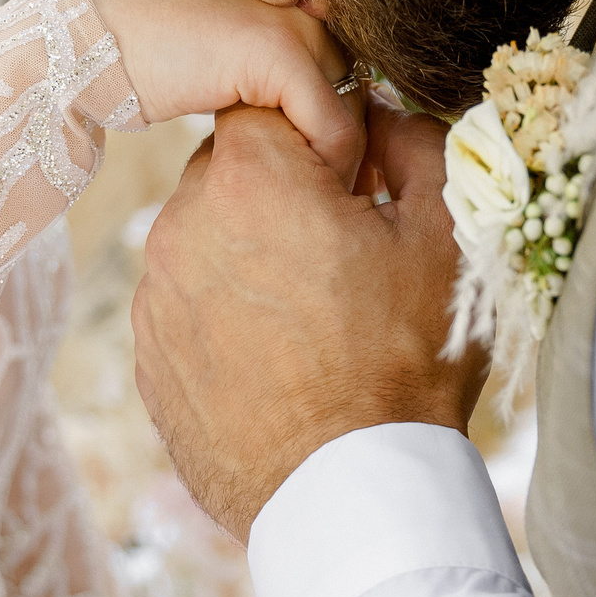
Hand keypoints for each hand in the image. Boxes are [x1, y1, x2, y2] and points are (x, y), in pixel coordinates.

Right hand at [82, 0, 360, 181]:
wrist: (87, 40)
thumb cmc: (148, 59)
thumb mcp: (228, 67)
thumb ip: (274, 86)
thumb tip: (323, 142)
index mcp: (299, 4)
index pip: (352, 82)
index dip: (342, 139)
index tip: (327, 190)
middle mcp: (309, 7)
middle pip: (361, 101)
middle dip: (345, 158)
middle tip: (323, 208)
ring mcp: (299, 26)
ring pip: (356, 118)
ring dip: (335, 170)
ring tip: (304, 207)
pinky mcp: (280, 53)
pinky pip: (333, 130)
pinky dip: (322, 171)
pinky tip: (287, 194)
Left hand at [134, 105, 484, 539]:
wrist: (350, 496)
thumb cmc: (405, 362)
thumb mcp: (445, 235)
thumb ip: (416, 143)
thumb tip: (381, 117)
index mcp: (251, 178)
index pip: (266, 100)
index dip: (320, 133)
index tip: (358, 181)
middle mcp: (182, 226)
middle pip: (232, 169)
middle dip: (284, 192)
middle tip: (345, 251)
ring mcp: (156, 299)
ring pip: (207, 238)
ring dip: (253, 254)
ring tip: (318, 317)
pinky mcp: (149, 360)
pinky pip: (189, 306)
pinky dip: (229, 315)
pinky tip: (284, 358)